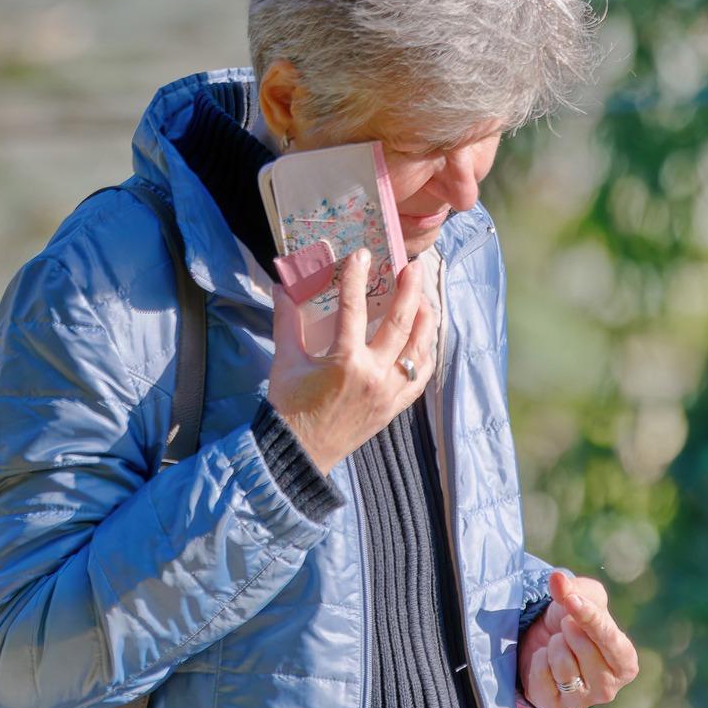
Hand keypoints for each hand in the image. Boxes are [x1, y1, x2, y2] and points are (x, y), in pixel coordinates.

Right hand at [267, 249, 434, 474]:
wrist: (300, 453)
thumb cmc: (290, 407)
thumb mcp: (286, 361)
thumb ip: (286, 321)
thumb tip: (282, 286)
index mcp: (345, 362)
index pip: (354, 309)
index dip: (356, 277)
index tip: (361, 254)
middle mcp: (374, 375)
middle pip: (401, 324)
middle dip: (410, 291)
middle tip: (413, 267)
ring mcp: (389, 393)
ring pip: (419, 349)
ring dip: (425, 320)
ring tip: (423, 298)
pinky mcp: (395, 407)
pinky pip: (420, 377)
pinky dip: (426, 354)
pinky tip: (425, 338)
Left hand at [519, 571, 638, 707]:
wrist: (543, 645)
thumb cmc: (572, 622)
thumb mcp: (580, 598)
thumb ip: (574, 588)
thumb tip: (557, 578)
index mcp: (625, 662)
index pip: (610, 639)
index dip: (589, 617)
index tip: (571, 600)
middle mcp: (610, 687)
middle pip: (583, 647)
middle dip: (568, 630)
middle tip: (567, 631)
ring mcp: (582, 700)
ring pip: (562, 661)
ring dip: (553, 645)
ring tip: (557, 647)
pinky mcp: (555, 705)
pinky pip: (541, 673)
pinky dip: (538, 659)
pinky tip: (545, 661)